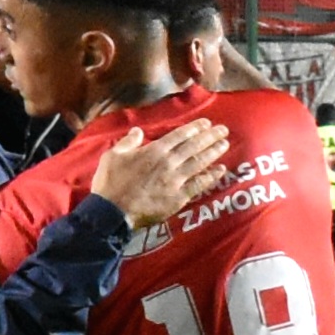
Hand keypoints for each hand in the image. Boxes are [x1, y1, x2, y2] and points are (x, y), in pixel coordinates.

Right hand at [96, 117, 230, 228]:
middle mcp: (168, 163)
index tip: (206, 123)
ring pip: (199, 163)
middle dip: (210, 137)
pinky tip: (221, 171)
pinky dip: (211, 177)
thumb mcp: (112, 155)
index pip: (179, 136)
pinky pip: (199, 185)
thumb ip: (128, 142)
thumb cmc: (110, 183)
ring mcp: (175, 180)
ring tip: (225, 144)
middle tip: (223, 130)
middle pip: (193, 147)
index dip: (194, 128)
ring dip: (213, 152)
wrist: (113, 212)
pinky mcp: (178, 198)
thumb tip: (138, 131)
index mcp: (153, 151)